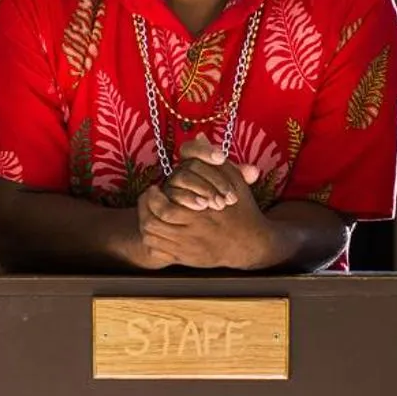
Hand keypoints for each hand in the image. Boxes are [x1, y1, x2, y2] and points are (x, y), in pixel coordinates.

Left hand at [136, 172, 278, 270]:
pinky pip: (158, 252)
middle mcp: (192, 234)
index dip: (153, 198)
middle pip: (153, 224)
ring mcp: (188, 250)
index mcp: (201, 215)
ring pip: (152, 239)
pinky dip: (152, 240)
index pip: (164, 209)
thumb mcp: (232, 181)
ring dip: (145, 223)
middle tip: (148, 198)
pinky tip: (156, 228)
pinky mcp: (186, 260)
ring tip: (148, 211)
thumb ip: (213, 160)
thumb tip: (198, 135)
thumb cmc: (242, 209)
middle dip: (145, 209)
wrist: (251, 244)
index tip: (154, 188)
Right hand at [160, 137, 259, 211]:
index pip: (192, 147)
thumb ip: (241, 178)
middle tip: (230, 196)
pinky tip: (202, 207)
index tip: (222, 158)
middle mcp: (179, 171)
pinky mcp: (165, 200)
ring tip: (219, 204)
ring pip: (181, 178)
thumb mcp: (231, 188)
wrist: (205, 228)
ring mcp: (170, 185)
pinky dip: (188, 199)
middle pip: (191, 164)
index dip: (205, 150)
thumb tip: (254, 171)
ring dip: (203, 188)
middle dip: (213, 178)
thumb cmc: (220, 203)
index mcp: (193, 162)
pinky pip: (172, 195)